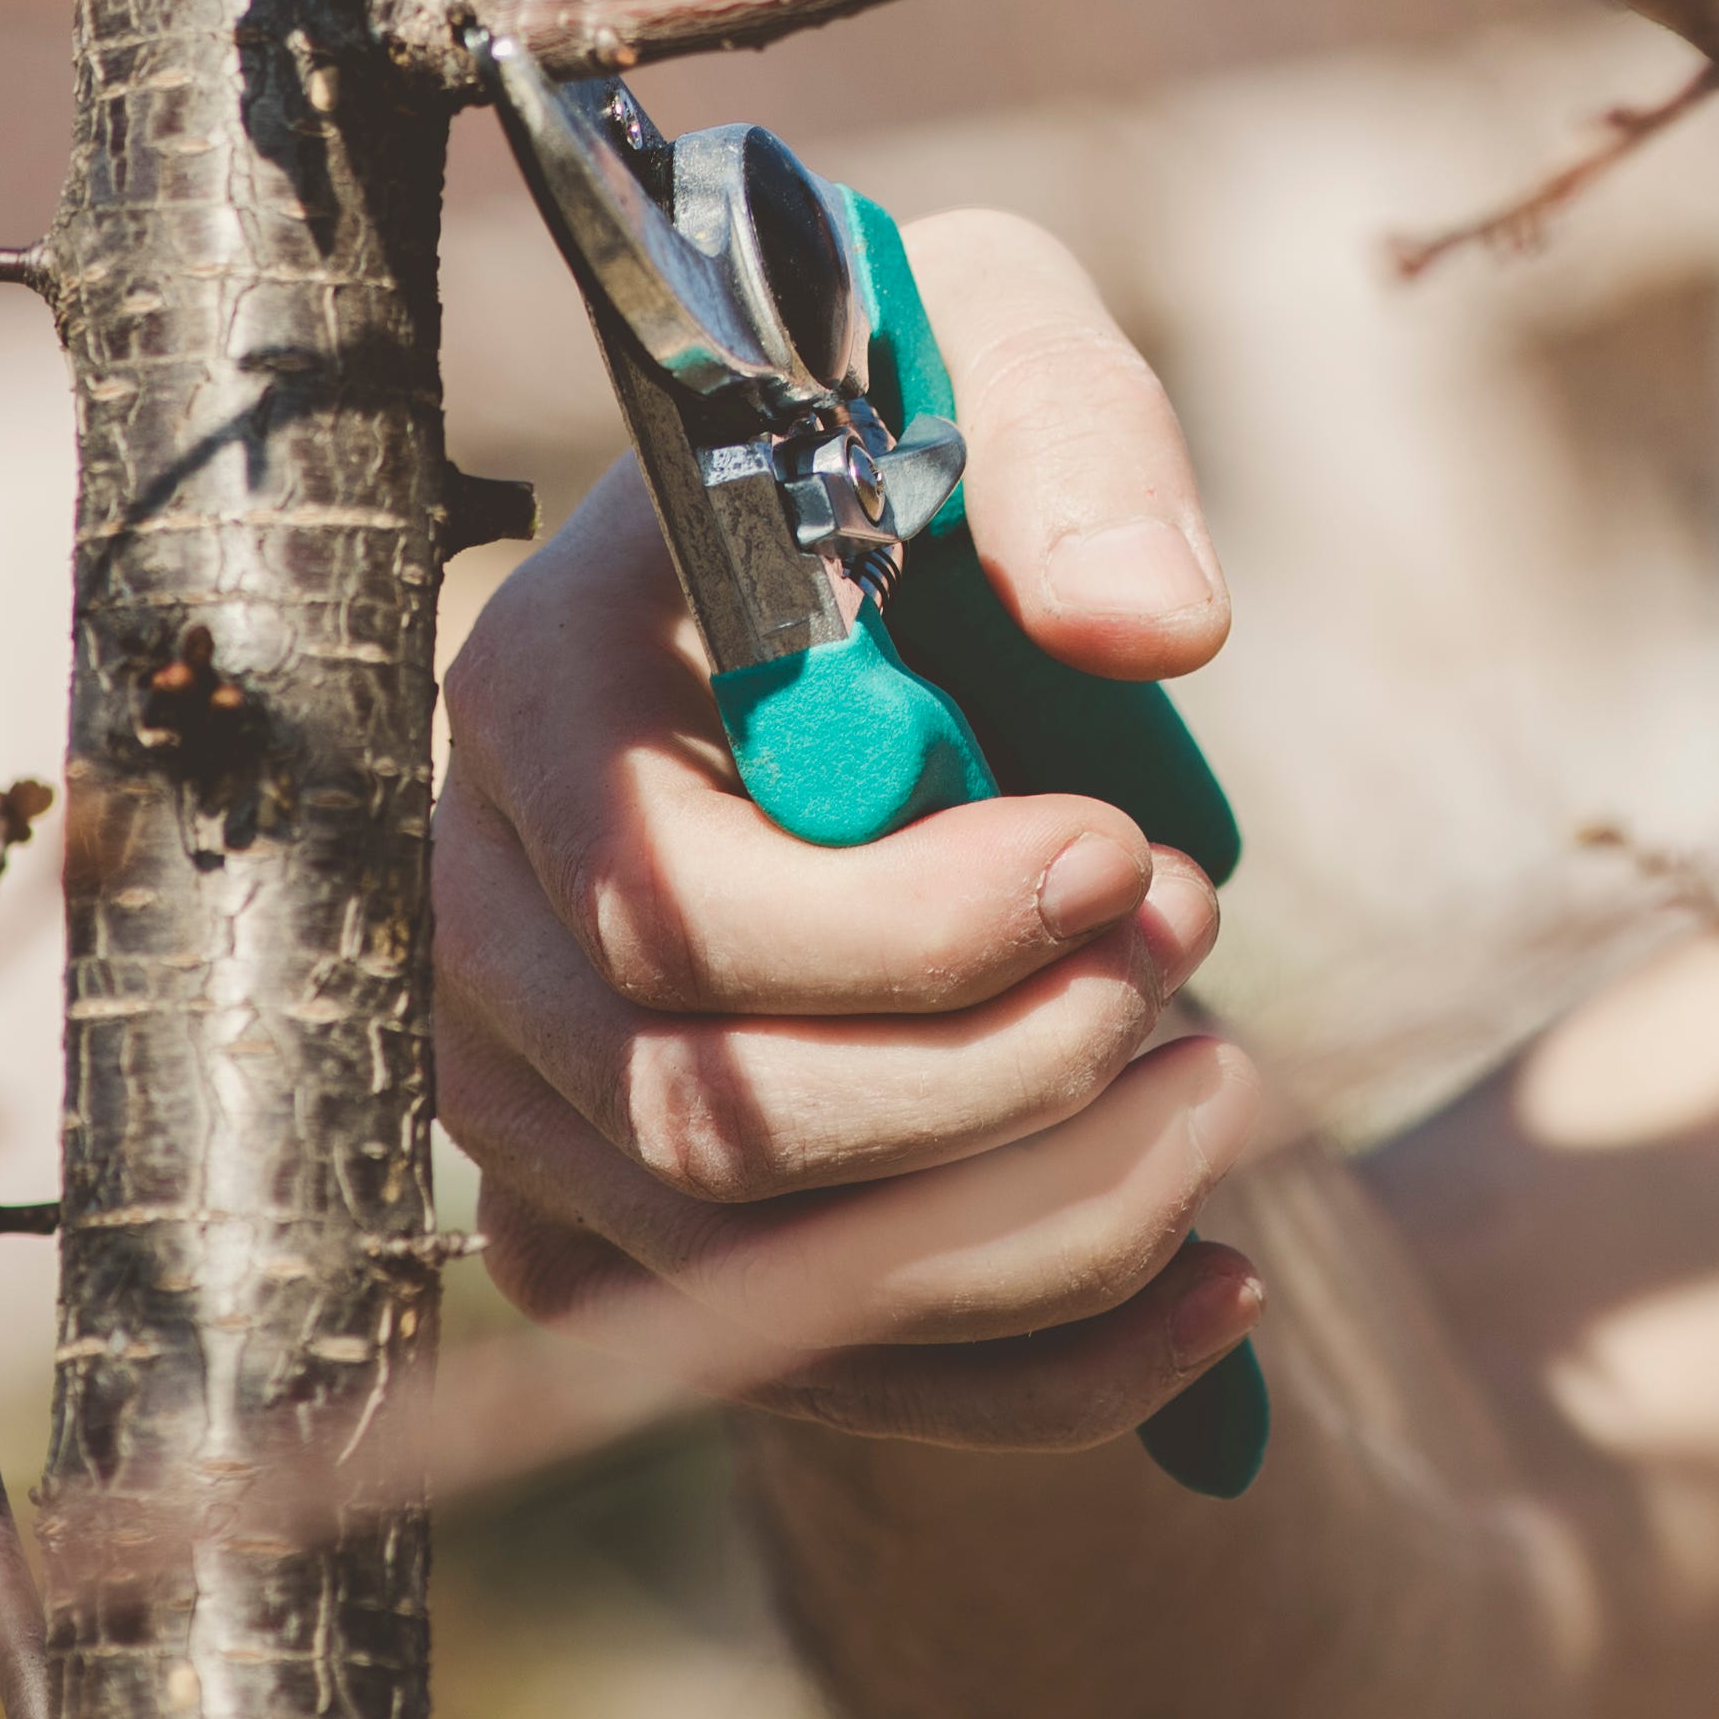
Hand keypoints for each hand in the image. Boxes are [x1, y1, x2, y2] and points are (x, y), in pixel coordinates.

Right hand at [438, 209, 1273, 1444]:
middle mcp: (490, 919)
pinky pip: (808, 1375)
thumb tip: (1152, 626)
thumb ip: (1070, 438)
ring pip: (774, 1278)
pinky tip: (1218, 1286)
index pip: (676, 910)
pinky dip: (1036, 1366)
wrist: (854, 565)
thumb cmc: (907, 435)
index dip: (919, 930)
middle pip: (722, 1121)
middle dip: (1011, 1076)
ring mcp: (534, 1098)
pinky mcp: (624, 1227)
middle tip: (1194, 944)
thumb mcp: (993, 343)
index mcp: (538, 697)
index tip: (1124, 847)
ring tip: (1228, 1085)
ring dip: (1048, 1219)